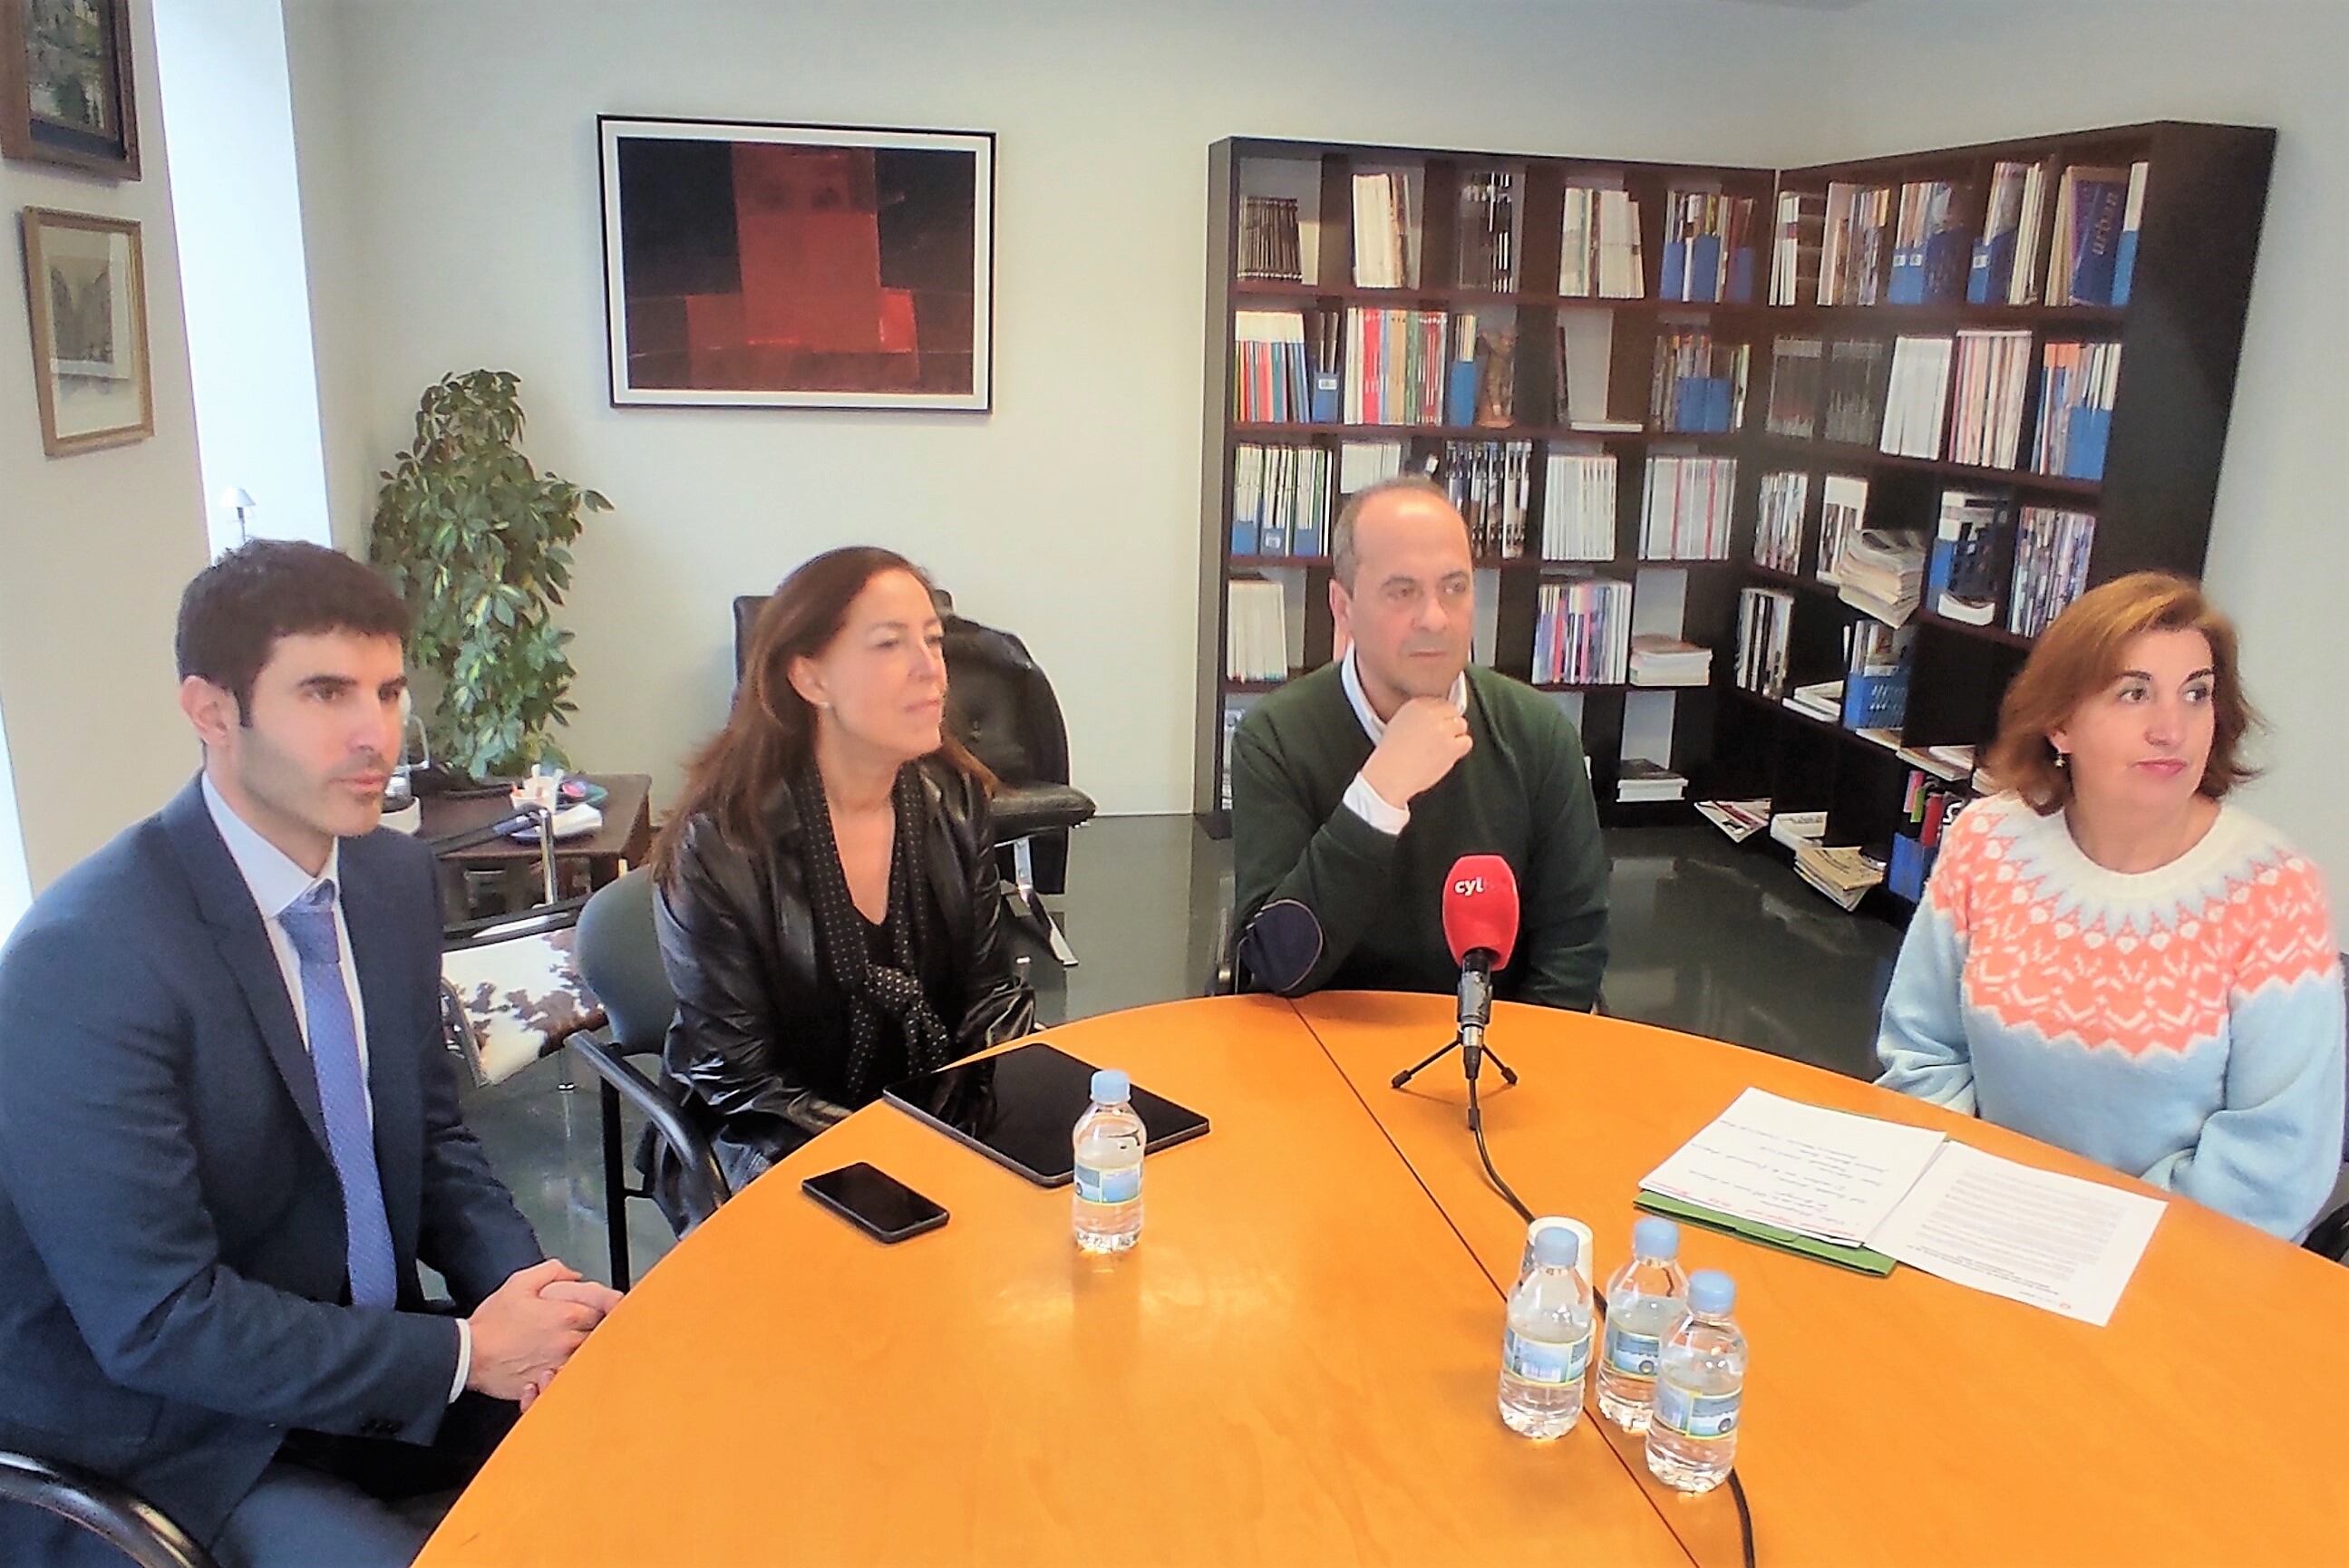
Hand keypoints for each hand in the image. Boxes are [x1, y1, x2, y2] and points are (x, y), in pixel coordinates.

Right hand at [464, 1259, 607, 1403]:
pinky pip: (574, 1377)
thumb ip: (552, 1271)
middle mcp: (569, 1341)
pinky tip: (562, 1363)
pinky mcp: (551, 1384)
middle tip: (588, 1323)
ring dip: (588, 1348)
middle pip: (603, 1333)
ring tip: (573, 1343)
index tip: (609, 1305)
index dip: (608, 1305)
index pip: (608, 1309)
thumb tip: (574, 1275)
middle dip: (600, 1326)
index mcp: (566, 1315)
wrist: (469, 1356)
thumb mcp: (519, 1283)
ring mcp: (562, 1365)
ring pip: (591, 1356)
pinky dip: (573, 1370)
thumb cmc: (491, 1325)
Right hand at [1358, 697, 1471, 807]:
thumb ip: (1417, 717)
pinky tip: (1446, 756)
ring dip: (1455, 736)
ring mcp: (1442, 729)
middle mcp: (1430, 713)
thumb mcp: (1398, 724)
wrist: (1390, 774)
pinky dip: (1460, 749)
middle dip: (1449, 724)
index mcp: (1416, 704)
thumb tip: (1435, 720)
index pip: (1439, 702)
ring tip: (1442, 749)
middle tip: (1440, 739)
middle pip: (1452, 712)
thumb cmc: (1389, 756)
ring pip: (1461, 725)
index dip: (1440, 716)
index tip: (1436, 726)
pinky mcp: (1451, 745)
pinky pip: (1466, 742)